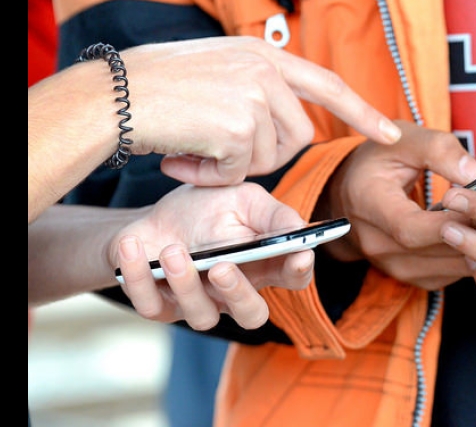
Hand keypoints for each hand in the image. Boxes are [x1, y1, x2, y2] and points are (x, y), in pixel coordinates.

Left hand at [110, 182, 313, 329]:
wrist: (153, 219)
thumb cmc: (206, 210)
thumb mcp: (243, 199)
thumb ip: (273, 215)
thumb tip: (300, 229)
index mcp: (263, 266)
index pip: (293, 277)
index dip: (298, 270)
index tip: (298, 254)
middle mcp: (234, 292)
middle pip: (251, 315)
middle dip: (238, 294)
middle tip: (221, 267)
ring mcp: (198, 303)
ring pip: (201, 317)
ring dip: (185, 284)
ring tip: (171, 251)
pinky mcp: (160, 306)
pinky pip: (151, 306)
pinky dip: (139, 278)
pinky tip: (135, 246)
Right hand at [123, 36, 401, 185]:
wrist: (111, 96)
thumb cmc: (156, 88)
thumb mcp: (218, 71)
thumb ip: (258, 88)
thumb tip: (289, 124)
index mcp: (263, 54)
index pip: (327, 84)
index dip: (360, 111)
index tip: (390, 132)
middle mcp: (265, 69)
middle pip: (299, 136)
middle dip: (264, 154)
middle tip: (216, 147)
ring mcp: (254, 95)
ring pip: (270, 158)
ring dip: (232, 165)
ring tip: (193, 146)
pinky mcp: (239, 126)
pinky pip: (241, 172)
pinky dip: (212, 176)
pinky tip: (182, 155)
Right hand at [319, 121, 475, 289]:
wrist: (350, 193)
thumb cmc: (378, 160)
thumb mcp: (402, 138)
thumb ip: (438, 149)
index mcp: (368, 205)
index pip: (411, 228)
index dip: (452, 221)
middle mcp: (377, 245)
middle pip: (438, 249)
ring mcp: (394, 267)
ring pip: (451, 264)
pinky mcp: (413, 277)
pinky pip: (453, 272)